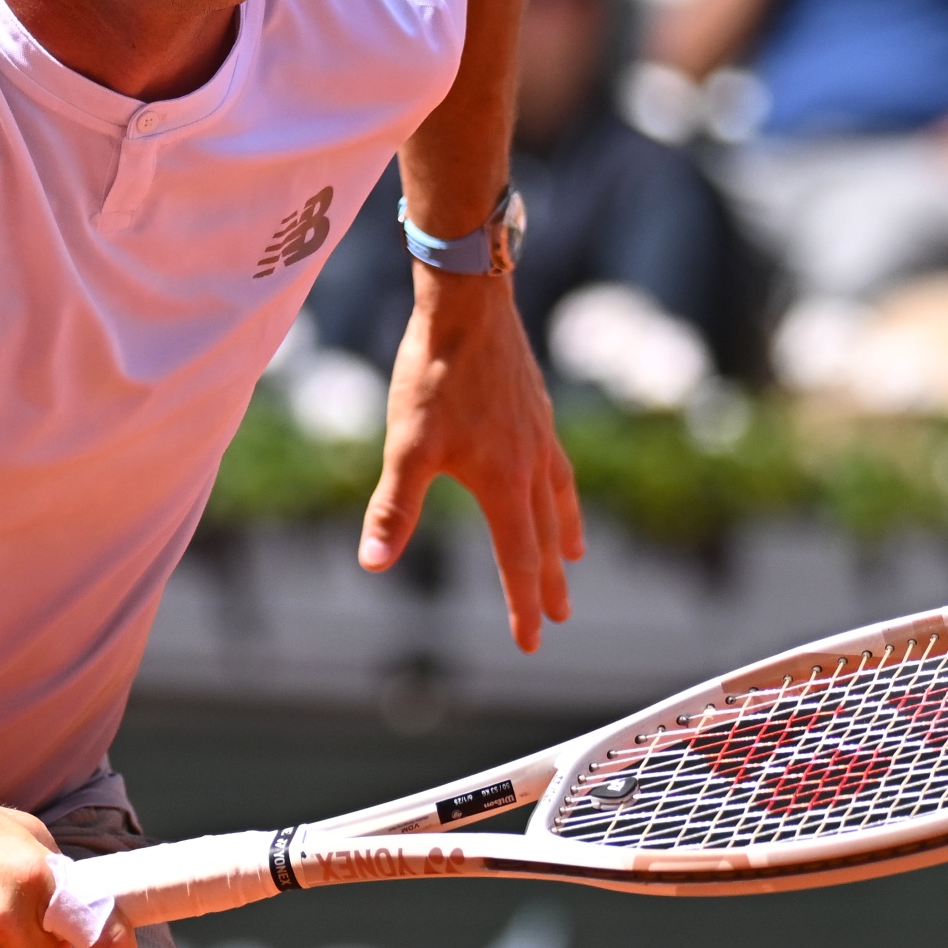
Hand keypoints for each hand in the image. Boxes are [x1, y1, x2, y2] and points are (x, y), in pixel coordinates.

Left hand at [358, 271, 585, 651]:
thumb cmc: (432, 375)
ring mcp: (540, 435)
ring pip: (560, 499)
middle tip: (561, 617)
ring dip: (565, 536)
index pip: (518, 561)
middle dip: (551, 582)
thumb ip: (392, 508)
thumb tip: (372, 563)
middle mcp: (532, 466)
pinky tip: (551, 480)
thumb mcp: (405, 446)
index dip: (523, 606)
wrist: (468, 304)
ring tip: (574, 556)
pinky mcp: (536, 409)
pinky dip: (562, 488)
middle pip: (547, 538)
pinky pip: (557, 463)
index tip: (531, 642)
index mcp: (504, 484)